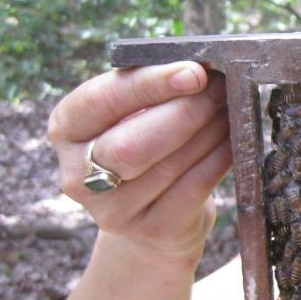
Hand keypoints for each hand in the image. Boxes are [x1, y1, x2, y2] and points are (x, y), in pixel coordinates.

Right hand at [47, 61, 231, 258]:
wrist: (153, 219)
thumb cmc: (143, 148)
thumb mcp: (132, 116)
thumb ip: (154, 92)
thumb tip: (203, 68)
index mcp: (66, 130)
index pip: (102, 101)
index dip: (150, 84)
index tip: (194, 71)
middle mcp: (78, 175)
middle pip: (133, 144)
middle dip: (185, 112)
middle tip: (220, 91)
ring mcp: (113, 211)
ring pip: (169, 165)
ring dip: (209, 132)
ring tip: (232, 110)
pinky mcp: (152, 231)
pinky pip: (194, 189)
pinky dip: (218, 160)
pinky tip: (234, 142)